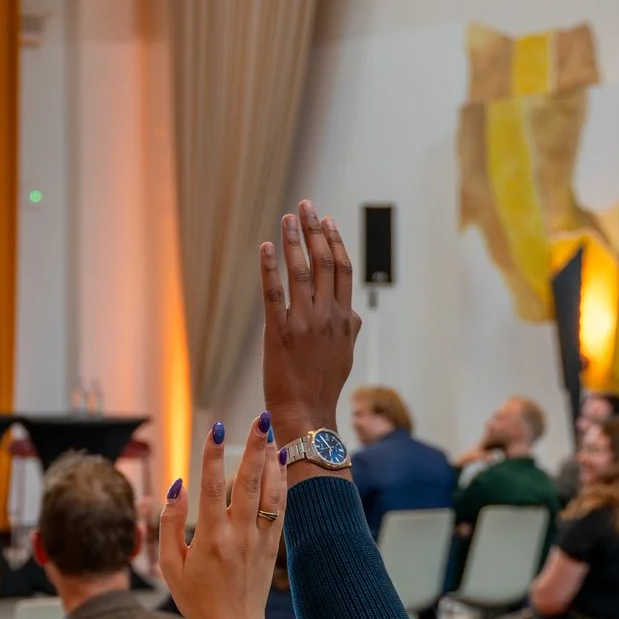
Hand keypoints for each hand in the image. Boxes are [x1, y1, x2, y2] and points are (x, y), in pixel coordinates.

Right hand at [158, 413, 286, 618]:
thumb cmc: (195, 598)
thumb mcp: (169, 565)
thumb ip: (170, 523)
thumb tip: (177, 486)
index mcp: (211, 538)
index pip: (214, 487)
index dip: (215, 455)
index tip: (217, 428)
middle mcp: (239, 534)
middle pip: (249, 481)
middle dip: (255, 446)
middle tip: (261, 417)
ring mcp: (260, 539)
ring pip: (270, 491)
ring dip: (271, 458)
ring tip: (272, 431)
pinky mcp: (272, 546)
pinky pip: (280, 507)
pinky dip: (282, 482)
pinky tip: (281, 462)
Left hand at [261, 201, 359, 460]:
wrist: (306, 412)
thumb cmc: (324, 384)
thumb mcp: (345, 354)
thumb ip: (349, 329)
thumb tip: (354, 313)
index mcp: (344, 318)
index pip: (342, 269)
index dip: (334, 242)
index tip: (326, 221)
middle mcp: (327, 315)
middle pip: (324, 262)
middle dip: (314, 230)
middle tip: (305, 206)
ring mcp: (304, 322)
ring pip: (301, 271)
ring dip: (293, 241)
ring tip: (287, 218)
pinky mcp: (279, 331)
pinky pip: (273, 292)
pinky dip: (269, 266)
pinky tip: (264, 247)